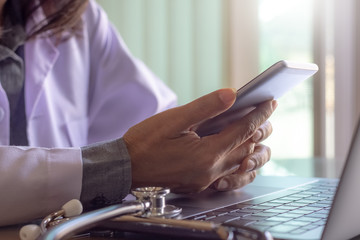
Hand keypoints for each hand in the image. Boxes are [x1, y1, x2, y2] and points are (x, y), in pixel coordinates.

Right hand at [123, 88, 276, 192]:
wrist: (127, 167)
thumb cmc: (146, 142)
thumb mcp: (174, 119)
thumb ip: (206, 107)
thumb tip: (232, 94)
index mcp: (207, 153)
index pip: (243, 130)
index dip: (259, 114)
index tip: (271, 102)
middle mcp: (211, 170)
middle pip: (247, 148)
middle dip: (260, 129)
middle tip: (266, 114)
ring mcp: (206, 180)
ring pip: (242, 166)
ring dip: (253, 149)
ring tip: (257, 134)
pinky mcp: (199, 184)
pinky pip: (230, 177)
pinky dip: (240, 165)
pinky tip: (239, 157)